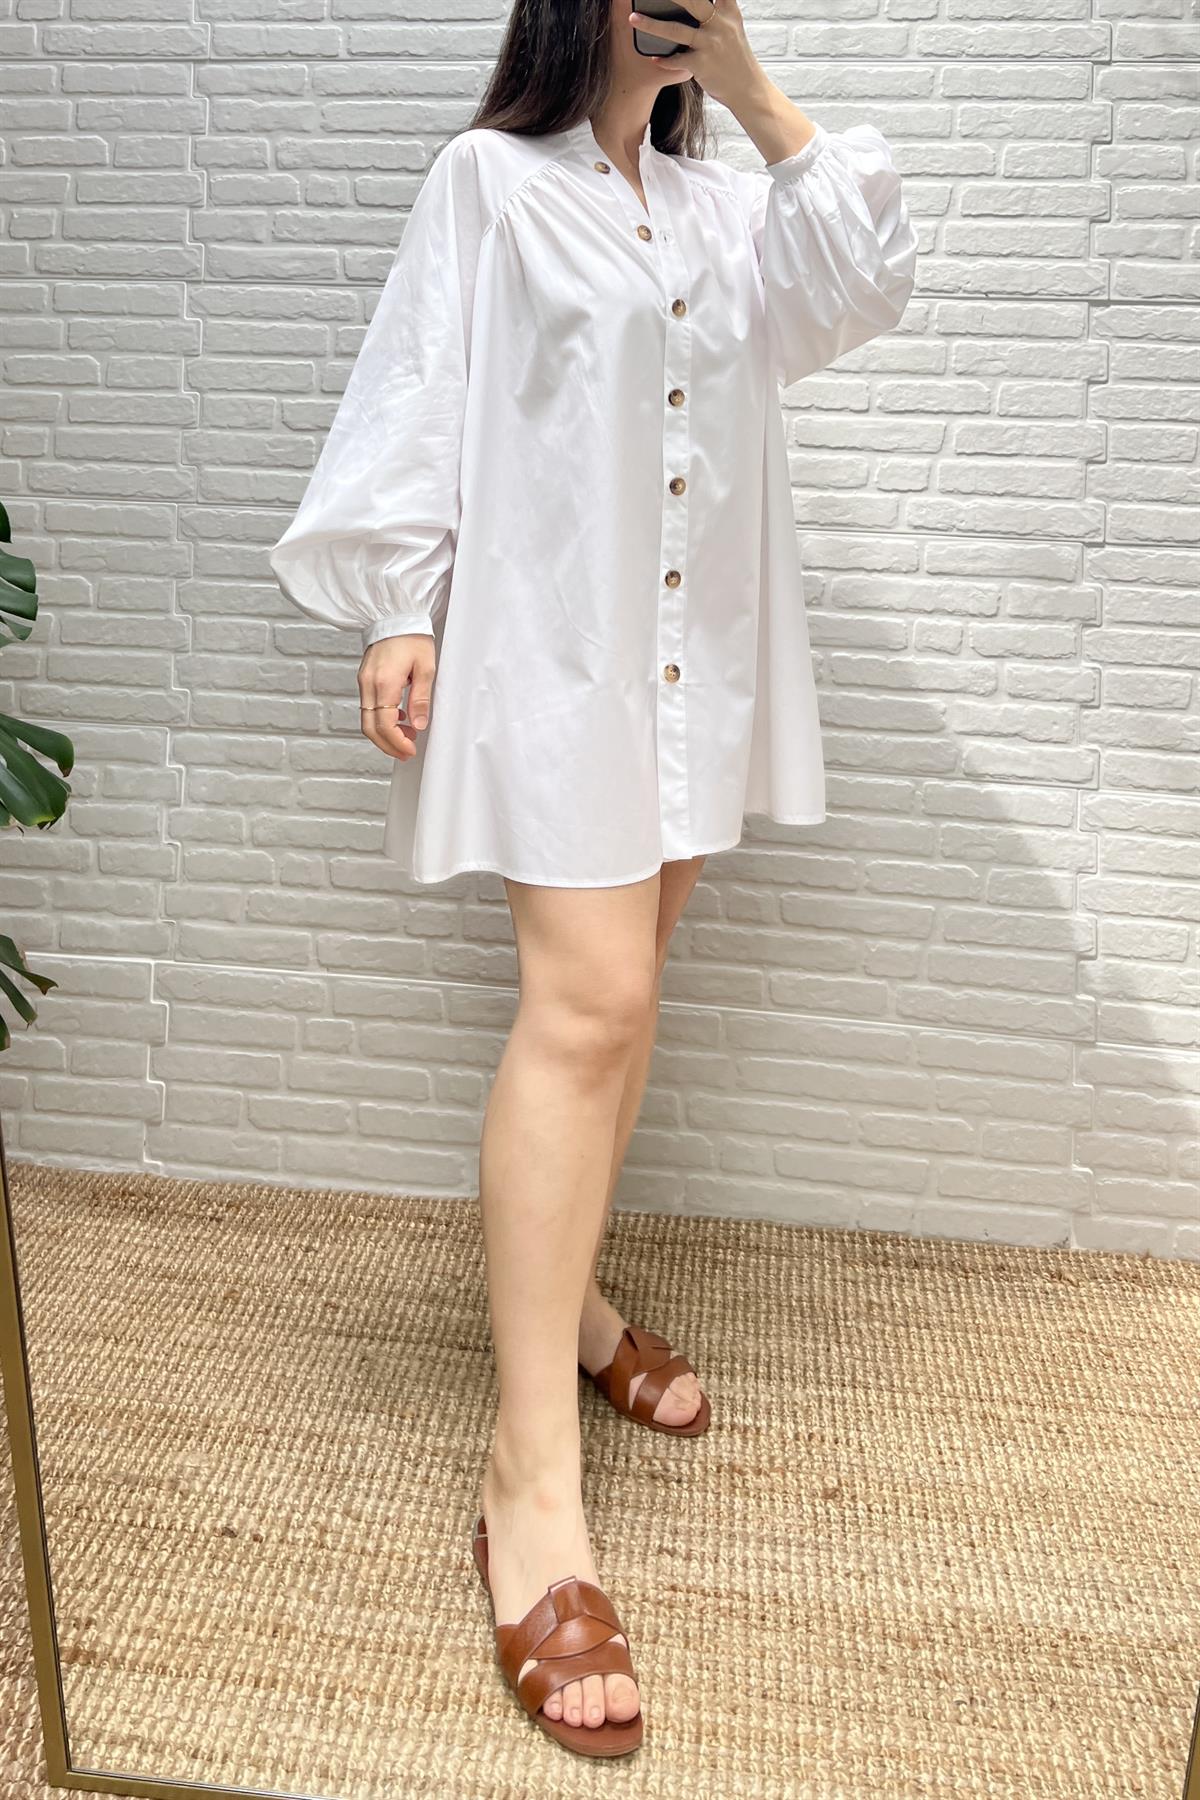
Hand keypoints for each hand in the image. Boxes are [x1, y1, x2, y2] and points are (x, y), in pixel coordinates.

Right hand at [358, 634, 435, 760]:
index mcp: (385, 682)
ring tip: (407, 737)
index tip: (410, 750)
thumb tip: (418, 725)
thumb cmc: (413, 637)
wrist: (396, 616)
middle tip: (406, 753)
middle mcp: (369, 684)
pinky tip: (399, 719)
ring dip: (384, 735)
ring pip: (366, 720)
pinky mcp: (364, 679)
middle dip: (388, 746)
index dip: (397, 743)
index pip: (385, 725)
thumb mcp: (426, 668)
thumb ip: (421, 699)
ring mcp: (363, 682)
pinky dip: (380, 720)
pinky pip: (367, 708)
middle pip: (370, 728)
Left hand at [629, 0, 763, 110]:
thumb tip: (694, 4)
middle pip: (691, 1)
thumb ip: (719, 9)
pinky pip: (676, 60)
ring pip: (675, 30)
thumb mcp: (733, 26)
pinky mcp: (702, 64)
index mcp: (727, 11)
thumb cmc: (735, 57)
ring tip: (633, 18)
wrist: (747, 89)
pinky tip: (654, 59)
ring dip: (651, 25)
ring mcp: (710, 44)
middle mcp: (719, 24)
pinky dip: (663, 60)